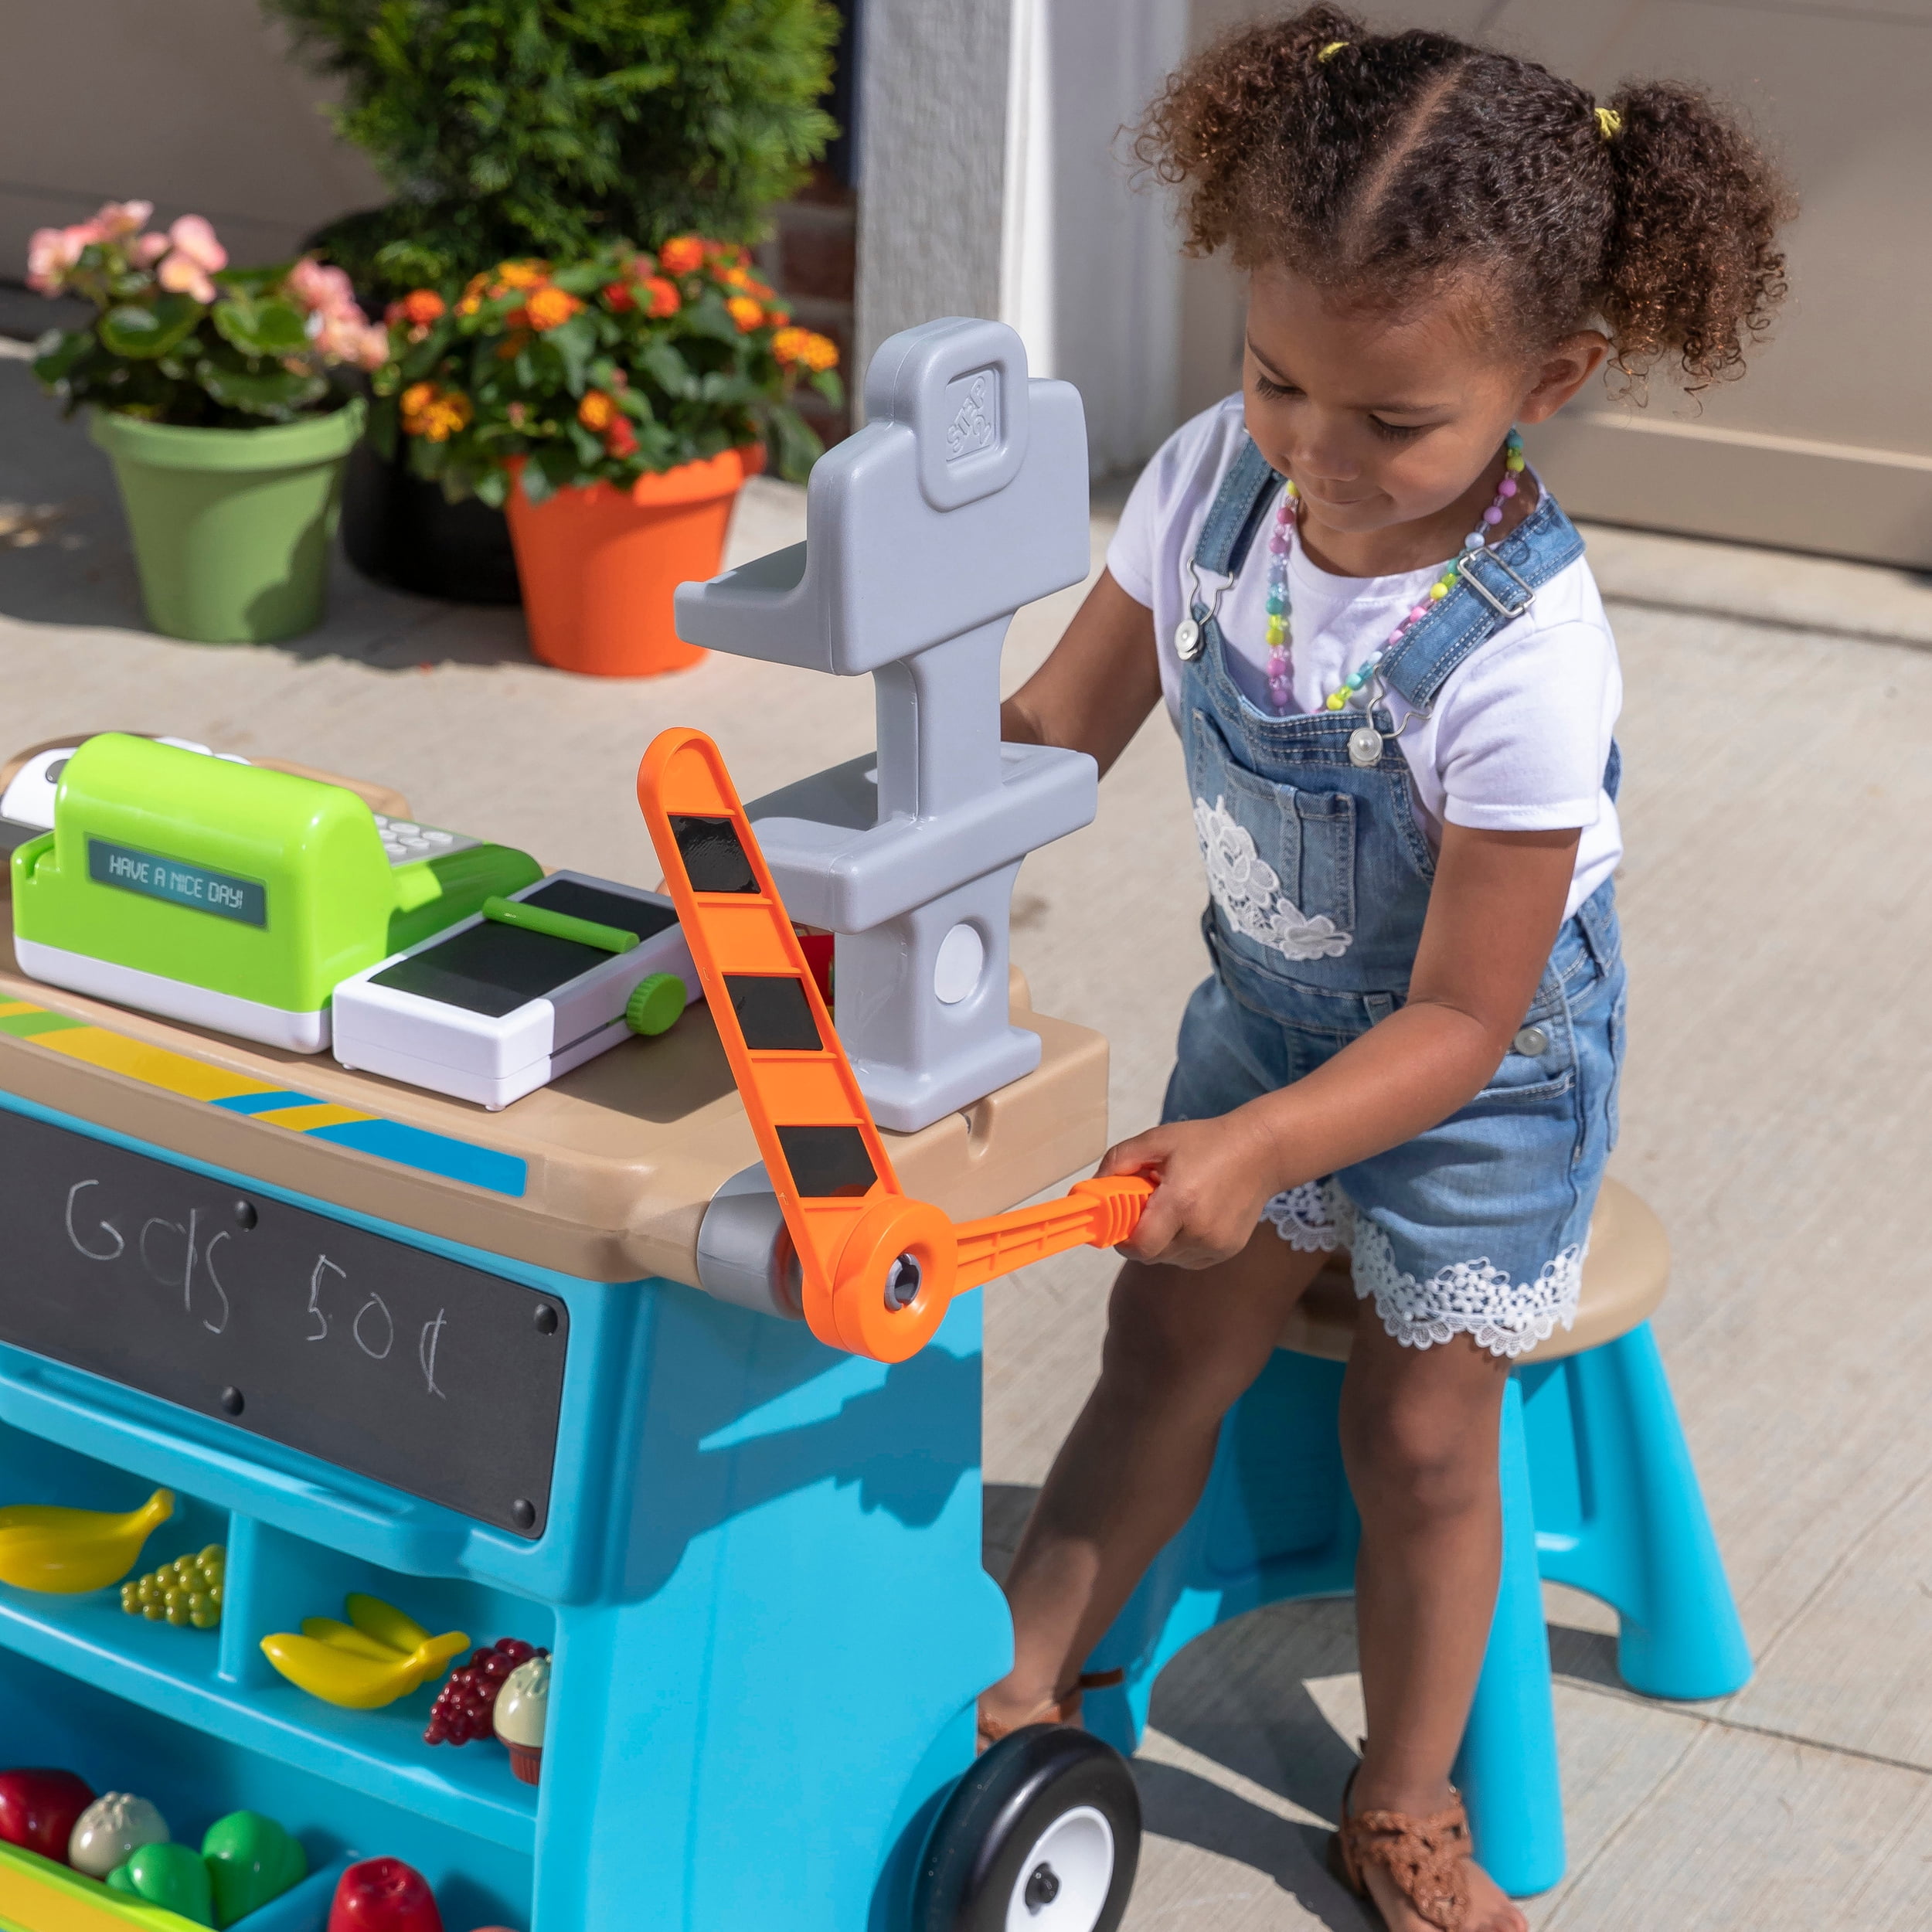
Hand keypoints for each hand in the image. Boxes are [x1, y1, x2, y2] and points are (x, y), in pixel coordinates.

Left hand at [1099, 1110, 1287, 1269]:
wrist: (1262, 1152)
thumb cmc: (1207, 1142)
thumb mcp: (1158, 1140)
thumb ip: (1120, 1160)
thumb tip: (1093, 1188)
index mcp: (1181, 1202)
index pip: (1139, 1246)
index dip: (1122, 1239)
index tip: (1118, 1222)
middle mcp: (1200, 1231)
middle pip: (1151, 1255)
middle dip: (1140, 1236)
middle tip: (1147, 1207)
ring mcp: (1216, 1245)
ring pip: (1169, 1259)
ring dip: (1162, 1240)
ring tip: (1175, 1207)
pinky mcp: (1227, 1251)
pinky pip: (1189, 1258)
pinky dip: (1181, 1243)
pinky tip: (1192, 1216)